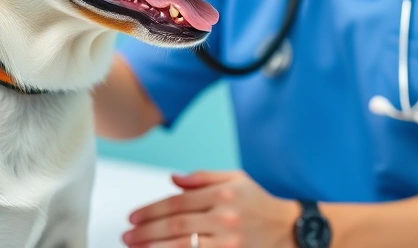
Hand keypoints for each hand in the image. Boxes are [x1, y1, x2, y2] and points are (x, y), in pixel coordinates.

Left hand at [121, 170, 299, 247]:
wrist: (291, 231)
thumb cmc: (260, 204)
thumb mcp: (236, 180)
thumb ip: (203, 177)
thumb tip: (173, 178)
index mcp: (224, 193)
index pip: (177, 202)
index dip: (151, 210)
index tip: (133, 218)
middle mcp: (225, 216)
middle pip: (176, 225)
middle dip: (146, 231)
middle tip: (127, 236)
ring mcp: (229, 241)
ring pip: (182, 246)